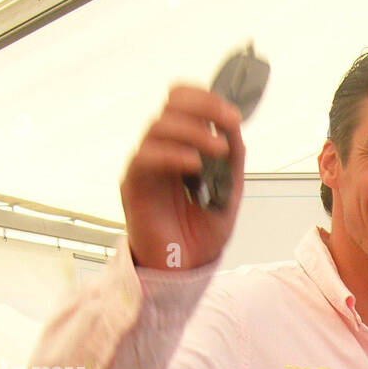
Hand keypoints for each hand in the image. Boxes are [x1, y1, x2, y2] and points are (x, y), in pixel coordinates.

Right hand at [121, 86, 244, 269]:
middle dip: (204, 108)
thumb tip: (233, 127)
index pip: (182, 104)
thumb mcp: (227, 193)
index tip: (233, 113)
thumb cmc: (199, 234)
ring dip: (193, 131)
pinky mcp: (134, 184)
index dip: (205, 99)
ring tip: (218, 149)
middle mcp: (160, 150)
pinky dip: (173, 155)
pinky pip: (146, 157)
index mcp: (180, 147)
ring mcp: (145, 165)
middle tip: (230, 120)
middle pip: (171, 107)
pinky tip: (195, 165)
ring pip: (159, 127)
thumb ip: (231, 162)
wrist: (184, 270)